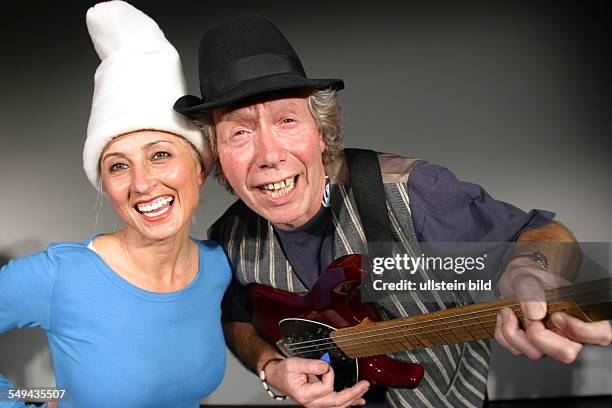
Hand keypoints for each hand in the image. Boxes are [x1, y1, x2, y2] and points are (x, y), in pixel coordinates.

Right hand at [265, 357, 369, 406]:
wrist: (277, 376)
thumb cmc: (284, 371)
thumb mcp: (294, 363)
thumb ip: (310, 364)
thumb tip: (326, 365)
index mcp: (305, 395)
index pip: (326, 387)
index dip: (330, 374)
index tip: (325, 365)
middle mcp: (312, 403)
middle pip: (337, 402)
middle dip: (353, 393)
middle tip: (364, 385)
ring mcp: (316, 404)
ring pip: (338, 405)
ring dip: (353, 398)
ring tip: (363, 391)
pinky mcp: (320, 401)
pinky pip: (336, 405)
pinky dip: (349, 402)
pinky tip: (358, 400)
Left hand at [495, 273, 610, 362]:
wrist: (518, 278)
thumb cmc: (532, 275)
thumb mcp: (528, 275)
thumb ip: (531, 290)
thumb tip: (535, 312)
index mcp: (581, 314)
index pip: (599, 335)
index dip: (579, 331)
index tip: (557, 316)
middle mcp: (568, 332)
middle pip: (565, 353)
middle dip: (539, 336)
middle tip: (528, 316)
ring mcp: (549, 340)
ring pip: (536, 354)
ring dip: (514, 333)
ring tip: (509, 312)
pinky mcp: (530, 343)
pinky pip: (516, 350)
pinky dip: (504, 334)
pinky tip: (505, 318)